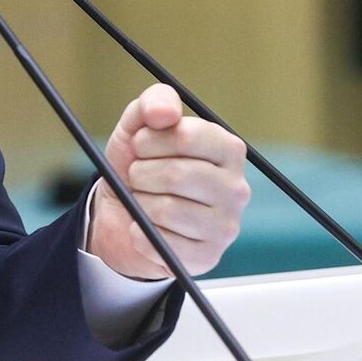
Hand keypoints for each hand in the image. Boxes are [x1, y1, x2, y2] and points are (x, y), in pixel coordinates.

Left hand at [88, 84, 250, 279]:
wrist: (124, 211)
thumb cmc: (141, 163)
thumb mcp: (141, 125)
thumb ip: (154, 103)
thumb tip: (164, 112)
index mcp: (229, 149)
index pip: (187, 136)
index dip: (150, 139)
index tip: (139, 145)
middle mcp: (237, 188)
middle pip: (176, 175)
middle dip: (141, 173)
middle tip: (137, 174)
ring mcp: (226, 226)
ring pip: (166, 210)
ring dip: (139, 202)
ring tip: (142, 198)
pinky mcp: (207, 257)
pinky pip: (159, 243)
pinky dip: (138, 232)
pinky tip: (144, 226)